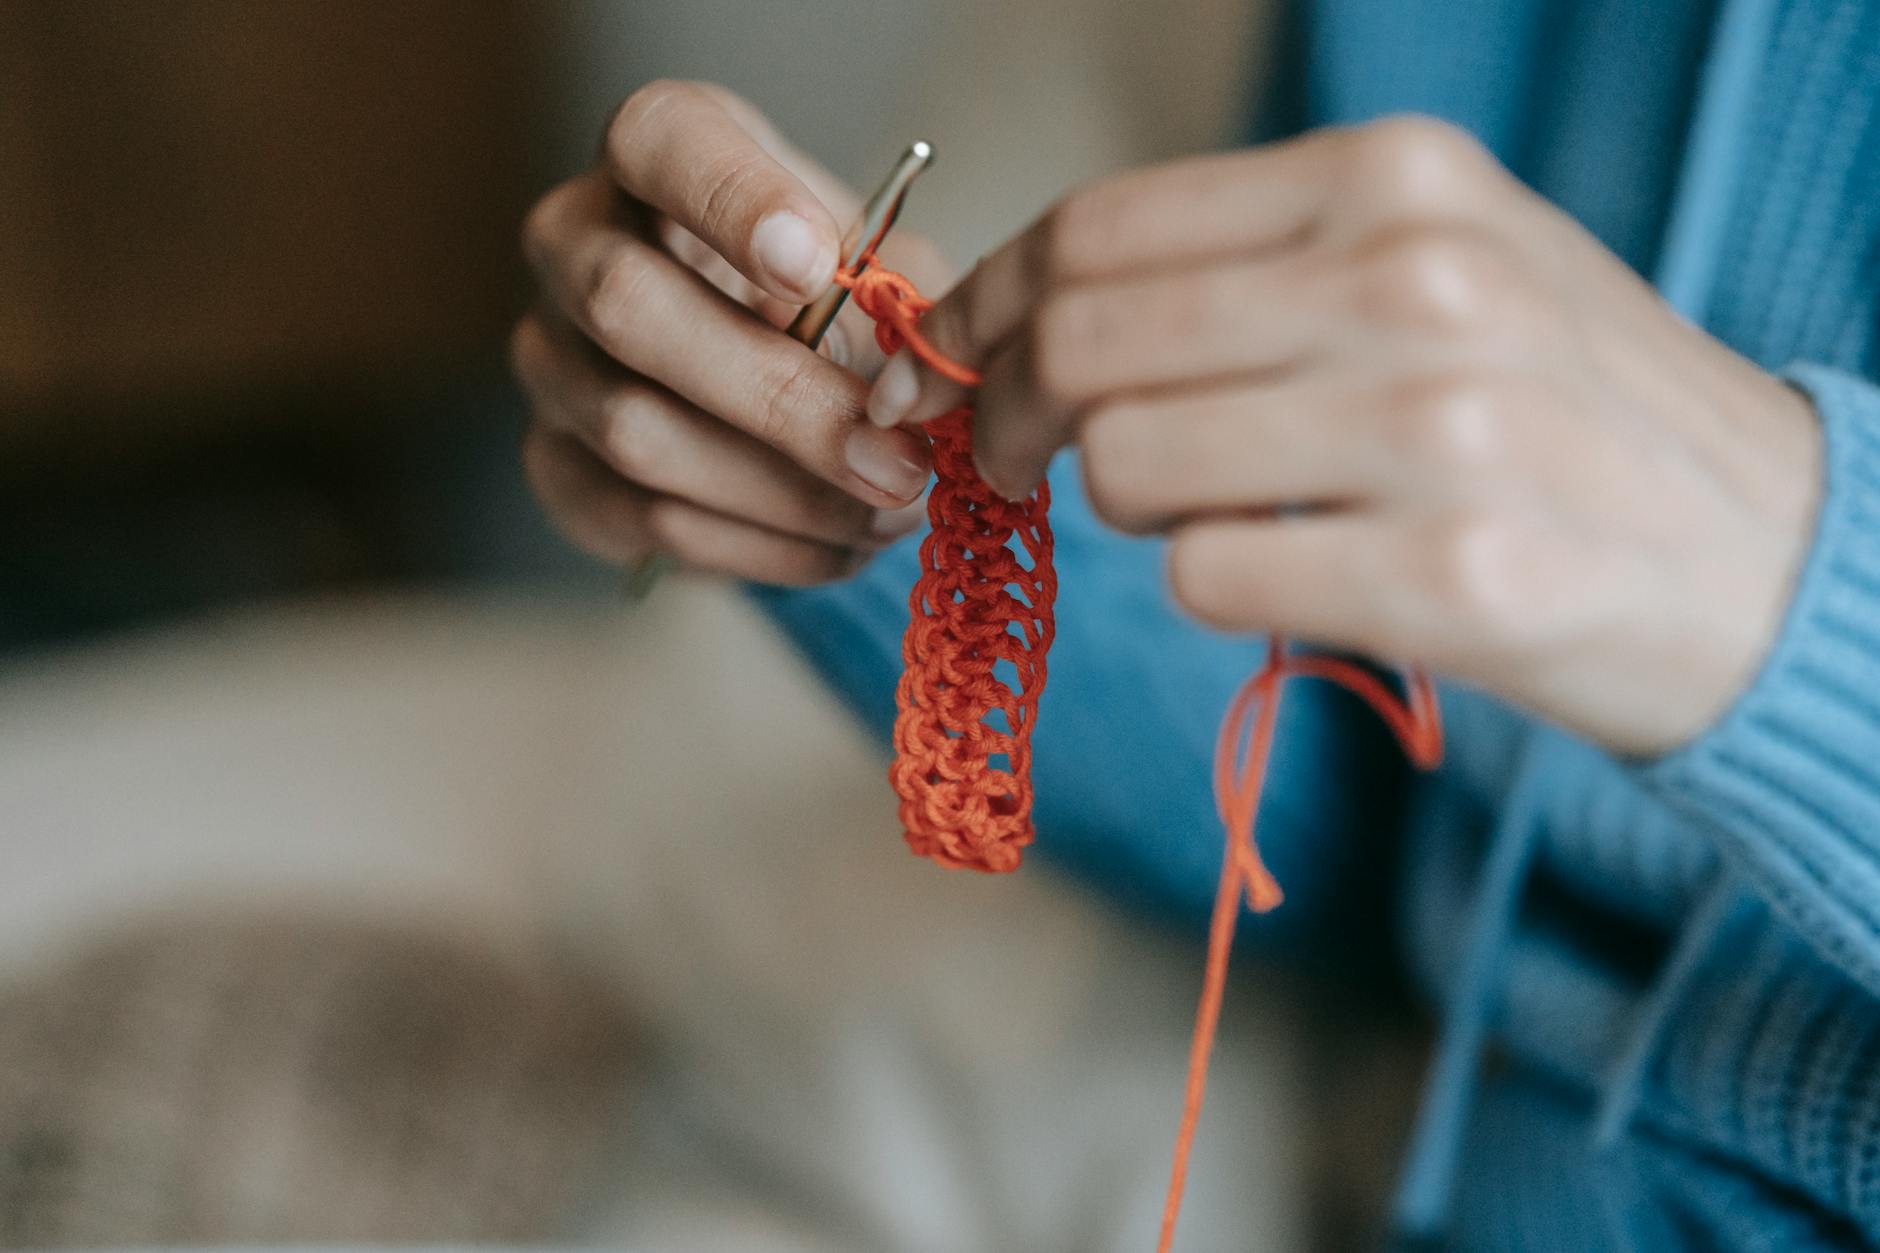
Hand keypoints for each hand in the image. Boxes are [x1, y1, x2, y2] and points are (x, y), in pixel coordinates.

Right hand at [513, 81, 949, 584]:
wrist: (758, 361)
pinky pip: (646, 519)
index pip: (659, 141)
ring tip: (892, 514)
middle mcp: (572, 239)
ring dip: (784, 493)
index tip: (817, 264)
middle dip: (779, 400)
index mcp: (654, 149)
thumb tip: (905, 381)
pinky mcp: (555, 462)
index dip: (732, 201)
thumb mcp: (876, 259)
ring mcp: (549, 356)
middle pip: (629, 307)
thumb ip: (893, 298)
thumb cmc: (823, 287)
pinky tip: (840, 545)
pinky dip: (760, 548)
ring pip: (637, 434)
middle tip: (898, 461)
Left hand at [866, 117, 1821, 754]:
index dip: (992, 302)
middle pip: (1086, 343)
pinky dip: (1212, 585)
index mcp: (1393, 178)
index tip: (962, 357)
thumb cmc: (1567, 409)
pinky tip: (1286, 572)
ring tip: (1198, 513)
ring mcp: (1438, 428)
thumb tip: (1034, 310)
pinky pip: (1207, 578)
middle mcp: (1414, 279)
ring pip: (1127, 465)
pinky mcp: (1452, 577)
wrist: (1765, 554)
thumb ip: (1252, 265)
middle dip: (1002, 415)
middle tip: (1006, 462)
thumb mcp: (1437, 264)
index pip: (1102, 226)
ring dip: (1122, 507)